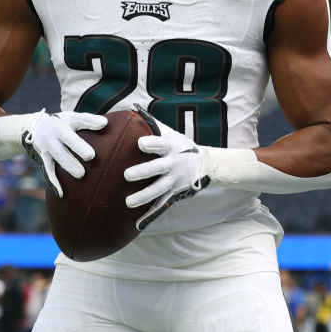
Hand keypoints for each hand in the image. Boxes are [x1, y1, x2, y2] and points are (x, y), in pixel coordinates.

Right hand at [20, 111, 107, 197]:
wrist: (33, 128)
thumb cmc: (61, 123)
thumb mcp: (72, 117)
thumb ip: (88, 120)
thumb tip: (105, 123)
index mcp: (61, 125)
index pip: (76, 124)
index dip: (88, 126)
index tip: (101, 129)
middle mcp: (52, 136)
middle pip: (65, 143)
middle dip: (77, 149)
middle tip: (90, 156)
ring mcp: (46, 148)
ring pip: (57, 158)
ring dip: (68, 166)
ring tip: (81, 174)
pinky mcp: (43, 159)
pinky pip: (48, 171)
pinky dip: (53, 182)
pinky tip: (61, 193)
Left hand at [123, 106, 211, 230]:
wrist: (203, 163)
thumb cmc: (179, 146)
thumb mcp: (171, 134)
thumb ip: (151, 124)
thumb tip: (131, 108)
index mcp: (171, 147)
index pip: (161, 144)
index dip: (151, 143)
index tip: (140, 144)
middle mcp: (173, 163)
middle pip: (158, 168)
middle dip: (143, 172)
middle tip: (127, 175)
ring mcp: (173, 179)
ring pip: (158, 189)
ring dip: (143, 196)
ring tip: (128, 202)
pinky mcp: (173, 192)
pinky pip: (160, 203)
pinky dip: (149, 214)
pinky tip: (136, 223)